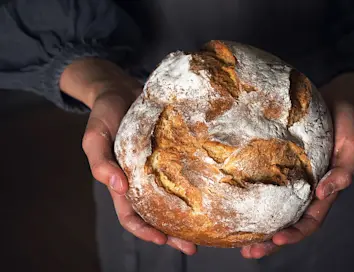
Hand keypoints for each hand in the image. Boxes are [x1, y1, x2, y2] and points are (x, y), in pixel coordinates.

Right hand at [60, 58, 196, 254]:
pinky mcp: (172, 153)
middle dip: (172, 234)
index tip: (162, 239)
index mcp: (121, 182)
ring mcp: (158, 168)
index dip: (144, 231)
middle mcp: (142, 180)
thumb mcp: (95, 136)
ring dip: (186, 216)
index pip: (130, 215)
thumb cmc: (104, 114)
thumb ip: (100, 161)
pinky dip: (193, 187)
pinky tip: (210, 193)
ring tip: (206, 229)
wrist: (121, 90)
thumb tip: (117, 186)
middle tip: (192, 246)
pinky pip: (183, 175)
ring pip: (173, 199)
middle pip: (156, 215)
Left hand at [241, 73, 353, 258]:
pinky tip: (232, 199)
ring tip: (236, 238)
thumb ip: (345, 170)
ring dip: (258, 225)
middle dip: (270, 241)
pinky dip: (251, 194)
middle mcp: (306, 189)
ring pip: (273, 207)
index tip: (276, 240)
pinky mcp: (279, 161)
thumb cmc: (349, 124)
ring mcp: (292, 177)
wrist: (338, 100)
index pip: (310, 221)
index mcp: (325, 192)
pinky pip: (264, 181)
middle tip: (248, 252)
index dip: (294, 234)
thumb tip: (325, 192)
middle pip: (288, 222)